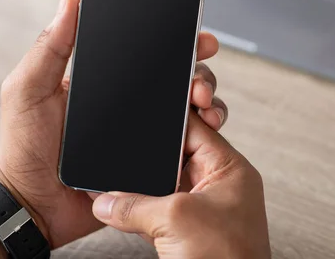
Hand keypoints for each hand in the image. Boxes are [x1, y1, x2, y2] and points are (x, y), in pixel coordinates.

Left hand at [0, 0, 226, 247]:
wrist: (34, 205)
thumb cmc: (23, 148)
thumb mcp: (28, 89)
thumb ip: (50, 47)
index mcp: (106, 80)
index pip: (148, 53)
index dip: (176, 42)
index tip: (196, 37)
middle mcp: (130, 103)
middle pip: (177, 78)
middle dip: (200, 73)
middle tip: (199, 82)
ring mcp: (143, 132)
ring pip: (188, 108)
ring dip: (207, 100)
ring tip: (205, 106)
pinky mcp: (152, 160)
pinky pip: (185, 144)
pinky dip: (203, 135)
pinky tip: (206, 130)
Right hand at [91, 112, 271, 258]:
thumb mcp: (176, 220)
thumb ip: (135, 205)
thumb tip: (104, 202)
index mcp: (230, 169)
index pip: (198, 128)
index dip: (172, 115)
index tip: (148, 105)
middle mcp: (218, 183)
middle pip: (179, 153)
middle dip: (154, 150)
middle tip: (129, 139)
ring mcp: (203, 206)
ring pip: (167, 182)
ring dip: (146, 183)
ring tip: (123, 174)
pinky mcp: (189, 229)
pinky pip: (161, 207)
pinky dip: (143, 207)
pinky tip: (125, 205)